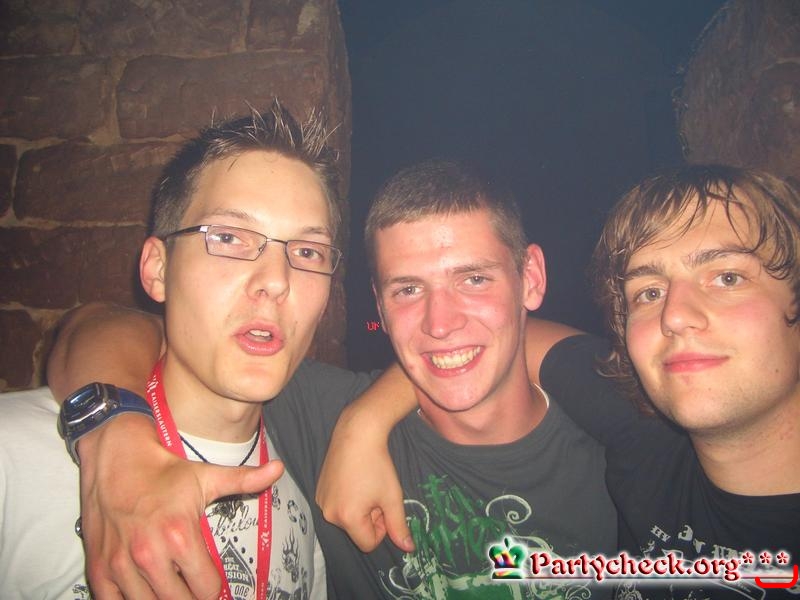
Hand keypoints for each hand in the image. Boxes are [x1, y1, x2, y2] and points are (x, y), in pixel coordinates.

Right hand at [78, 414, 283, 598]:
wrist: (116, 456)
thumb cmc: (164, 469)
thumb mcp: (207, 475)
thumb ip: (245, 480)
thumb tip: (278, 468)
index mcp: (179, 535)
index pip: (206, 588)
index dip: (213, 587)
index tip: (211, 581)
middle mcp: (149, 554)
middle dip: (191, 597)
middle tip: (193, 586)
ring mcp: (120, 565)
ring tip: (172, 588)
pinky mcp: (99, 568)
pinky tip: (144, 591)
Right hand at [315, 406, 412, 552]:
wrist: (356, 433)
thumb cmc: (377, 465)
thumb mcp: (392, 497)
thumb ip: (398, 526)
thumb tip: (408, 548)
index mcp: (347, 518)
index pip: (368, 543)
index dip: (382, 528)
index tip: (384, 506)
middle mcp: (329, 513)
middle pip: (357, 530)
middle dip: (370, 517)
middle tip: (376, 491)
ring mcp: (321, 501)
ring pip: (347, 518)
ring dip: (359, 508)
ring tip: (364, 483)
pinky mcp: (318, 491)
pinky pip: (336, 506)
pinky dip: (347, 499)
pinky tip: (353, 478)